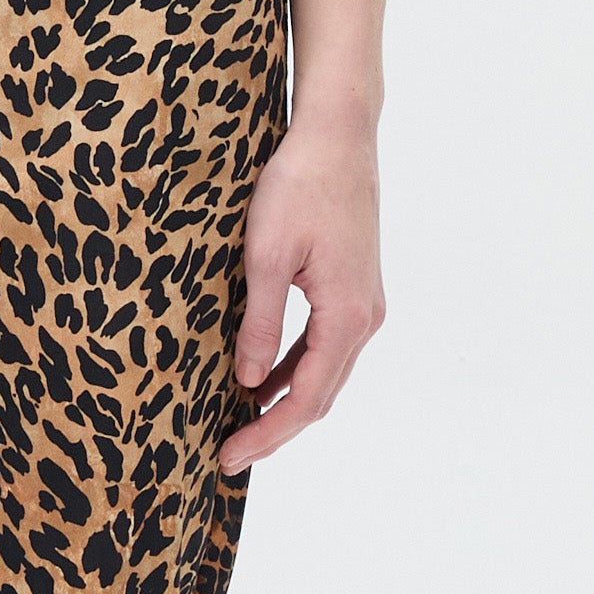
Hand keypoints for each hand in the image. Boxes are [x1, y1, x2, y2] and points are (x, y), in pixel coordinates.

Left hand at [223, 108, 383, 471]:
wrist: (337, 136)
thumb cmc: (300, 186)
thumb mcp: (267, 256)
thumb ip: (260, 323)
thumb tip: (248, 382)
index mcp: (347, 316)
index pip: (306, 399)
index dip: (267, 433)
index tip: (229, 457)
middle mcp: (365, 318)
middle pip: (320, 395)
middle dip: (275, 428)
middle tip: (228, 455)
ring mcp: (365, 303)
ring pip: (325, 373)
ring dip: (285, 401)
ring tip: (241, 424)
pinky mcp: (354, 288)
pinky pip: (326, 345)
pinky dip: (295, 369)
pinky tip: (263, 377)